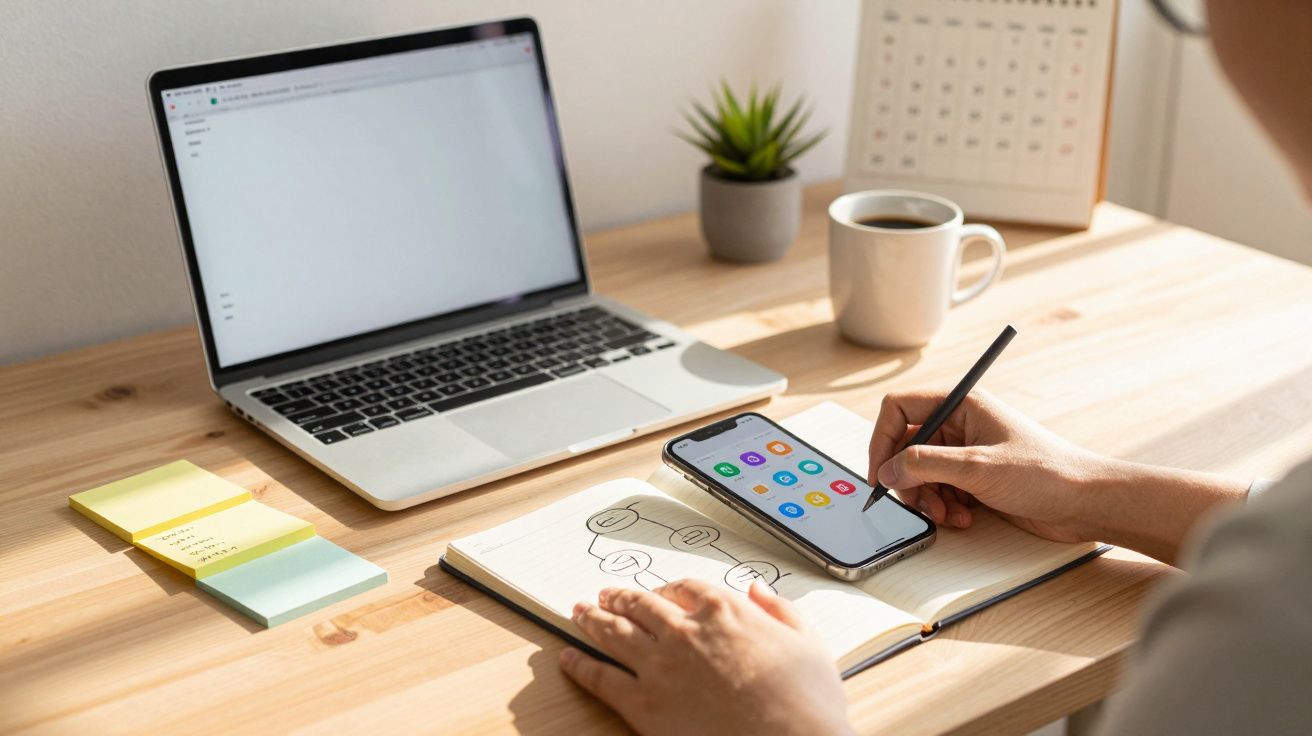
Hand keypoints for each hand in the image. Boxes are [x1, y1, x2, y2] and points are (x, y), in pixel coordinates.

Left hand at [559, 579, 852, 735]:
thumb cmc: (806, 704)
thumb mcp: (808, 642)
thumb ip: (780, 610)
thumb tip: (758, 590)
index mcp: (725, 611)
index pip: (685, 588)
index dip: (667, 588)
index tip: (660, 591)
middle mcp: (685, 631)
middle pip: (642, 605)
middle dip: (621, 598)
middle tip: (606, 595)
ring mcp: (660, 666)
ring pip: (615, 632)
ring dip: (593, 619)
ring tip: (580, 612)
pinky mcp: (644, 704)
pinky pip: (601, 678)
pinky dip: (580, 665)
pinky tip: (567, 659)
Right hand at [867, 389, 1107, 542]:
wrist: (1086, 503)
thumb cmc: (1046, 473)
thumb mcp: (976, 467)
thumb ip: (924, 464)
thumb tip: (888, 469)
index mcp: (962, 404)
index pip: (900, 408)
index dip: (882, 439)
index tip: (880, 472)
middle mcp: (961, 424)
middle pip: (906, 445)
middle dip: (907, 477)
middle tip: (915, 502)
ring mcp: (967, 453)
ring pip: (921, 472)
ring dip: (926, 497)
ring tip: (946, 515)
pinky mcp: (976, 479)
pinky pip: (940, 490)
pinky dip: (943, 507)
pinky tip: (962, 519)